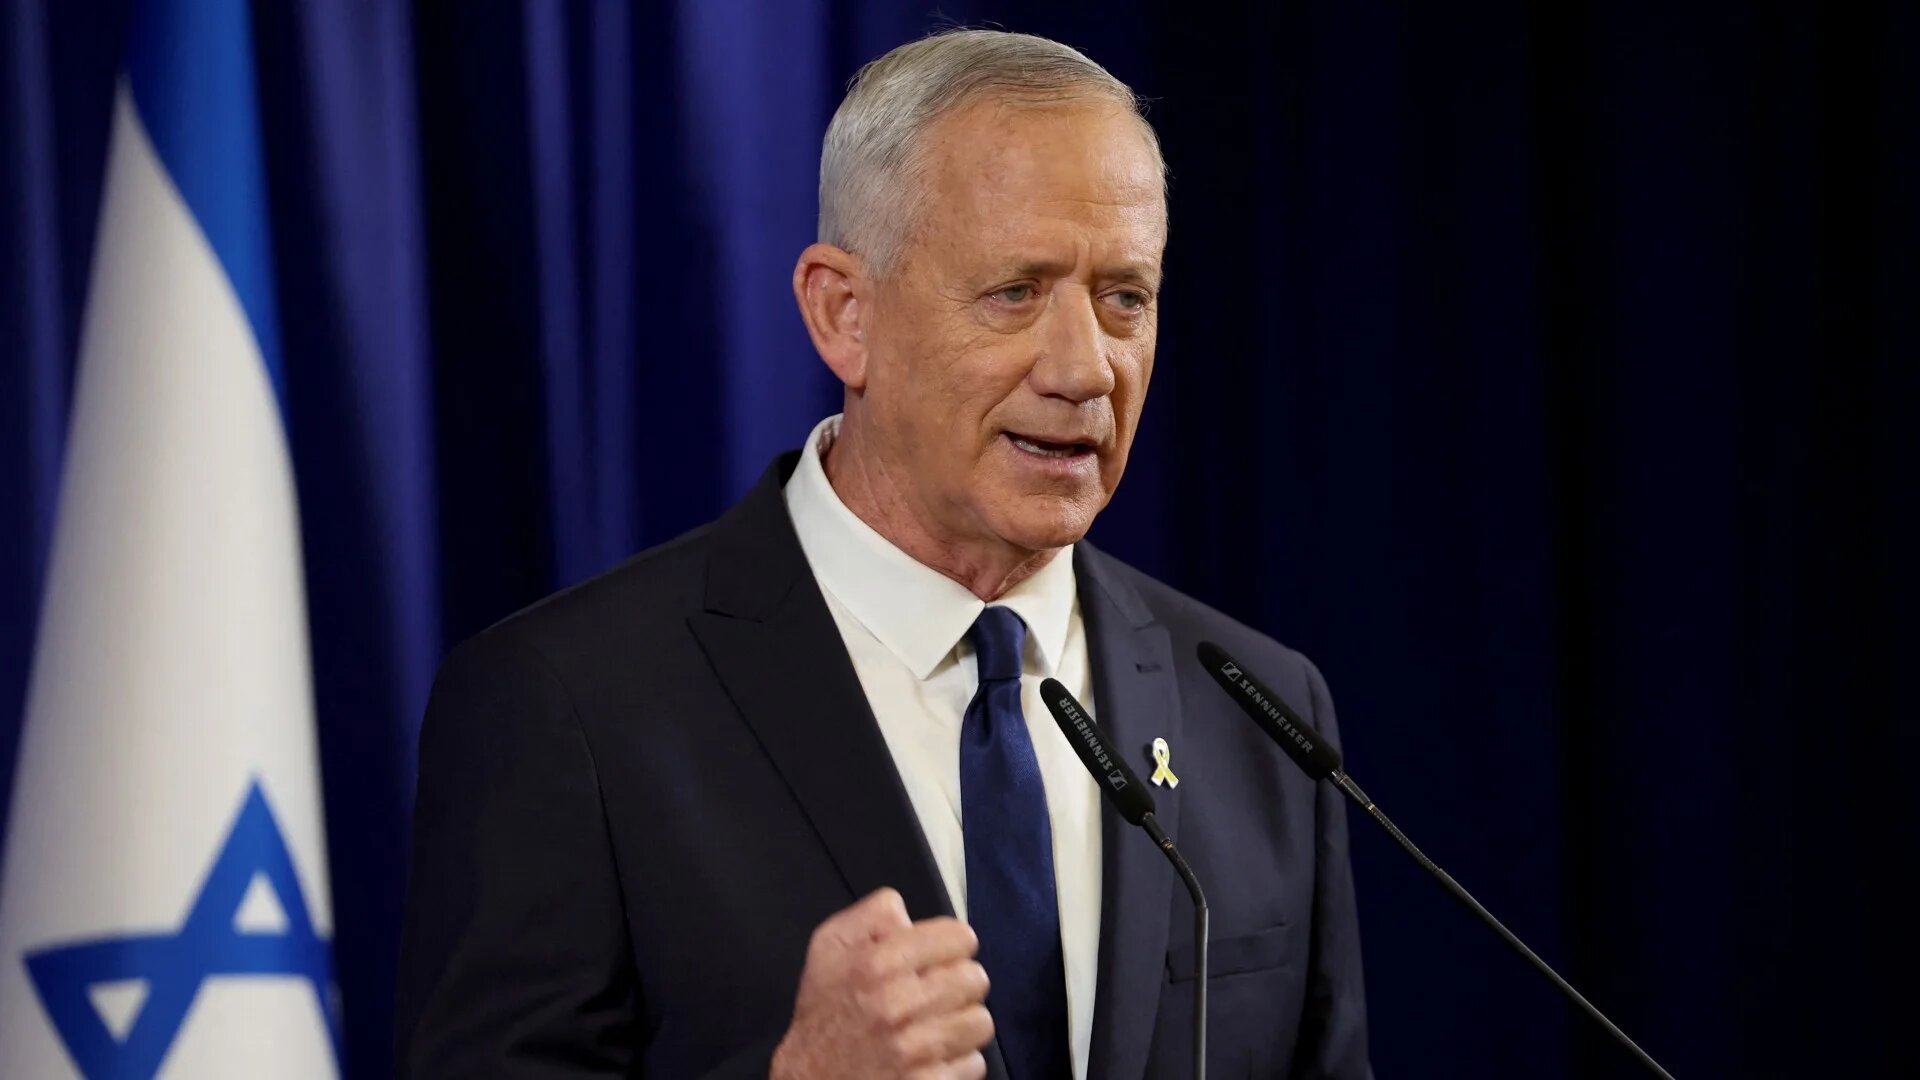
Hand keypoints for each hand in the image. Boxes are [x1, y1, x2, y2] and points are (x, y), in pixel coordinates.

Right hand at [770, 888, 992, 1079]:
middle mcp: (897, 1004)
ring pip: (980, 1021)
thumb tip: (912, 916)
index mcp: (877, 963)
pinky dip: (957, 1061)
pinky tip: (932, 1057)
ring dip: (963, 1023)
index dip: (953, 945)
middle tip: (939, 994)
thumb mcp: (828, 946)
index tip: (943, 957)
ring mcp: (914, 1049)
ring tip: (937, 1025)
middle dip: (960, 984)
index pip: (959, 938)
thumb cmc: (824, 1013)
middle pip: (975, 979)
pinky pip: (973, 1063)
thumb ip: (873, 914)